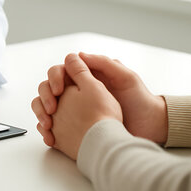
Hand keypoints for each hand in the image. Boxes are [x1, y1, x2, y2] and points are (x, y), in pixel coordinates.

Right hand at [34, 52, 167, 143]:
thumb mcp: (125, 77)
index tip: (60, 89)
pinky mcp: (73, 126)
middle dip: (45, 95)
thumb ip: (103, 63)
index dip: (55, 77)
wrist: (149, 126)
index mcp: (86, 77)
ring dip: (41, 111)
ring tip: (47, 124)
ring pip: (45, 105)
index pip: (60, 71)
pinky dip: (46, 128)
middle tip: (52, 108)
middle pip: (48, 87)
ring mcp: (73, 109)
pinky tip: (49, 135)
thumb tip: (77, 56)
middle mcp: (76, 91)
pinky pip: (52, 124)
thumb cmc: (140, 99)